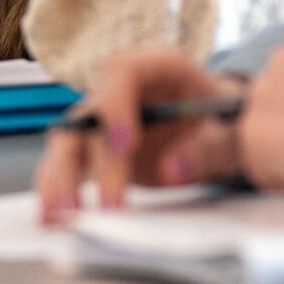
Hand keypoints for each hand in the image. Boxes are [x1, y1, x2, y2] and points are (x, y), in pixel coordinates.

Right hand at [34, 48, 243, 220]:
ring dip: (62, 177)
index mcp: (157, 67)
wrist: (220, 128)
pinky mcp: (94, 148)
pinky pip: (66, 164)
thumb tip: (169, 170)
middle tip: (112, 205)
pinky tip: (52, 216)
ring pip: (69, 140)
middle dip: (98, 162)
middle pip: (93, 114)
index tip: (127, 145)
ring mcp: (103, 118)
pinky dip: (57, 188)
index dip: (118, 105)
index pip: (124, 72)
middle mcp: (121, 89)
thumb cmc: (227, 119)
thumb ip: (208, 148)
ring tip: (62, 215)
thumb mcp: (231, 129)